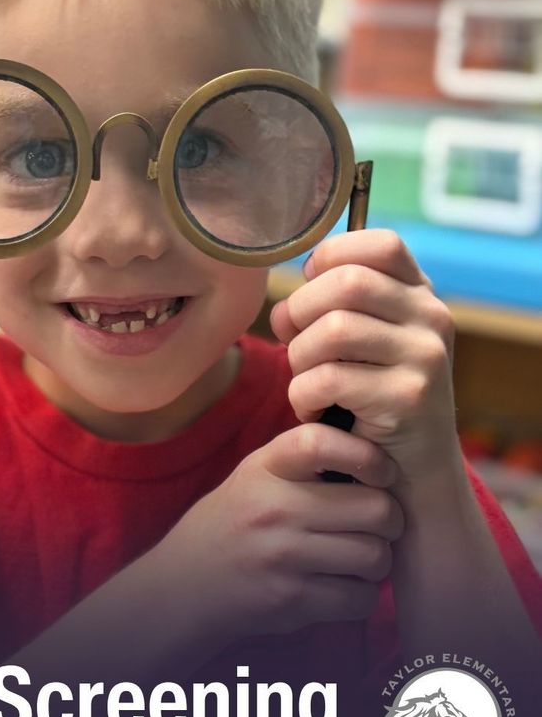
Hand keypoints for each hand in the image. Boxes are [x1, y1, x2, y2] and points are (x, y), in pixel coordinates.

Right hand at [155, 423, 403, 649]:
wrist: (187, 581)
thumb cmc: (238, 519)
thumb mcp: (258, 473)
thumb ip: (307, 458)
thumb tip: (379, 451)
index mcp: (267, 468)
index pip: (320, 442)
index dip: (367, 454)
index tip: (382, 471)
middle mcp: (274, 509)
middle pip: (375, 508)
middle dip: (390, 519)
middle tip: (382, 524)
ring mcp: (283, 557)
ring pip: (375, 557)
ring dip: (380, 561)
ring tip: (363, 556)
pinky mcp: (292, 601)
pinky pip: (360, 599)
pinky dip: (362, 596)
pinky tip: (344, 586)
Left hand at [269, 230, 458, 495]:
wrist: (411, 472)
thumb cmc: (369, 399)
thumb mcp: (358, 343)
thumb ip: (326, 309)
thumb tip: (284, 308)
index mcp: (421, 295)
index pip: (380, 244)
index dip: (331, 258)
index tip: (311, 290)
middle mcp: (433, 318)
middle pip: (346, 283)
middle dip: (301, 311)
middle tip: (294, 345)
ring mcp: (426, 357)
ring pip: (332, 331)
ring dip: (299, 359)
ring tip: (305, 381)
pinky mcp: (408, 398)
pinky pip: (326, 379)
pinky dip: (302, 396)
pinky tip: (312, 410)